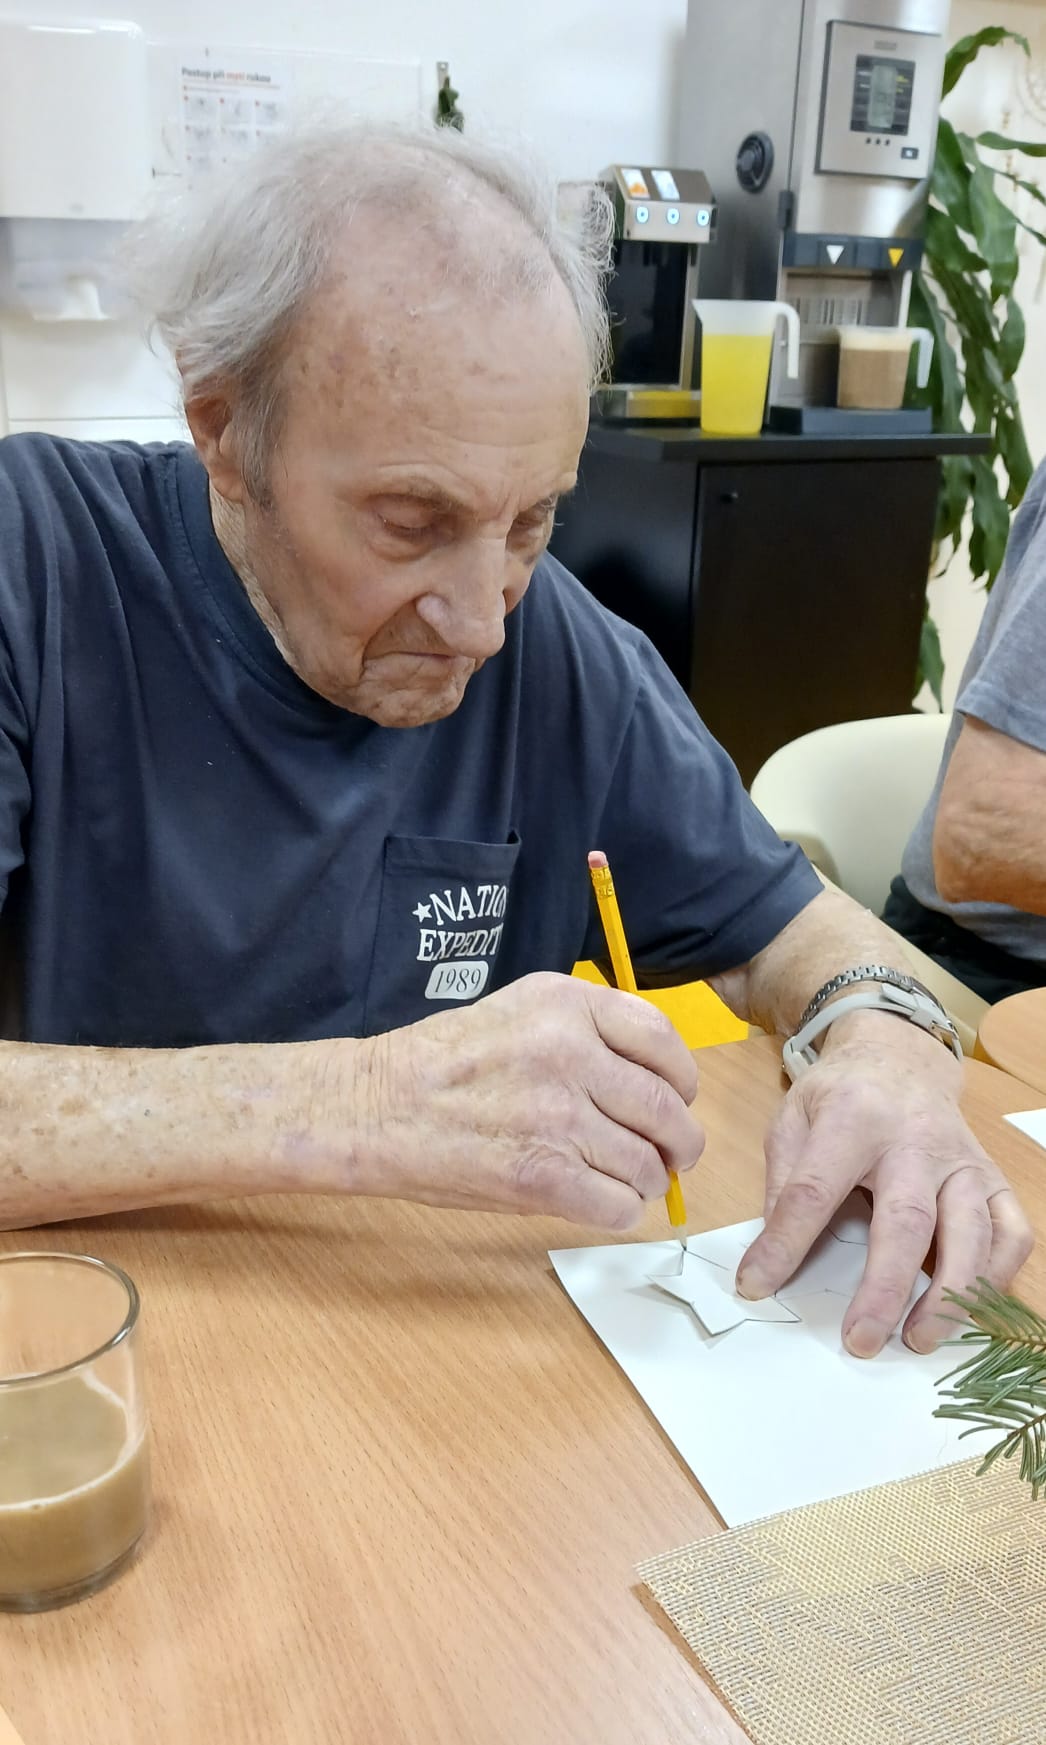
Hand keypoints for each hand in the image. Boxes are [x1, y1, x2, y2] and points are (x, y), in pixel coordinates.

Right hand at [349, 972, 703, 1227]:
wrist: (376, 1108)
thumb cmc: (443, 1062)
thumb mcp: (520, 1010)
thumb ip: (587, 1031)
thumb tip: (655, 1082)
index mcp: (567, 1005)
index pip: (662, 1042)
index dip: (682, 1079)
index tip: (676, 1098)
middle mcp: (570, 1055)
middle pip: (666, 1110)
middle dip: (679, 1142)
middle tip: (671, 1154)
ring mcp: (558, 1118)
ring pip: (648, 1165)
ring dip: (647, 1181)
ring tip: (625, 1179)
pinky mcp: (543, 1178)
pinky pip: (619, 1206)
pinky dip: (619, 1211)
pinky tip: (597, 1200)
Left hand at [735, 1021, 1032, 1357]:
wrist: (901, 1057)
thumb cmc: (842, 1096)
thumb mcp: (793, 1118)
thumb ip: (784, 1181)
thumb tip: (772, 1254)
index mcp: (852, 1119)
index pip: (814, 1189)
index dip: (784, 1244)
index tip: (757, 1286)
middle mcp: (915, 1140)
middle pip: (906, 1220)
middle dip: (884, 1289)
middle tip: (860, 1341)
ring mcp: (961, 1160)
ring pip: (970, 1232)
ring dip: (949, 1295)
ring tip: (918, 1340)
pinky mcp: (992, 1177)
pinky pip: (1011, 1231)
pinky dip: (996, 1277)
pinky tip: (970, 1309)